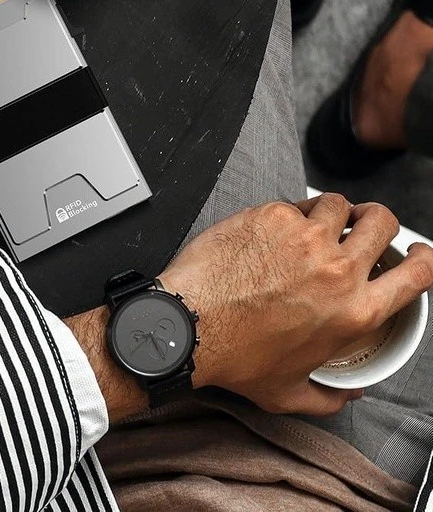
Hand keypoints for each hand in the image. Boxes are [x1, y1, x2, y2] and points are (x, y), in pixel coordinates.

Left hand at [160, 194, 432, 415]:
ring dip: (333, 211)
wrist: (189, 325)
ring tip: (317, 222)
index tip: (418, 253)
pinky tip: (274, 228)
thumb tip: (346, 395)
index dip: (423, 259)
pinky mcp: (271, 216)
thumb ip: (328, 396)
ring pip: (338, 203)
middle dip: (378, 221)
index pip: (416, 275)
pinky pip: (292, 203)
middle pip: (382, 222)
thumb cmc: (235, 356)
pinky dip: (289, 212)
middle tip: (364, 225)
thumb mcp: (290, 393)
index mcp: (354, 312)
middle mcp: (337, 270)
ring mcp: (305, 238)